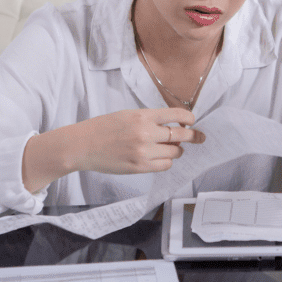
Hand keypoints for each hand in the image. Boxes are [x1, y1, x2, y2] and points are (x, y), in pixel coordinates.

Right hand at [68, 107, 204, 174]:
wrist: (82, 145)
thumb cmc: (104, 128)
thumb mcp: (128, 115)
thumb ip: (150, 120)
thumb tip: (173, 127)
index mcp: (143, 116)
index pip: (177, 114)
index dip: (189, 118)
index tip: (192, 120)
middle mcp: (146, 133)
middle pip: (181, 135)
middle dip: (193, 136)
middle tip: (199, 137)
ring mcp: (143, 151)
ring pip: (175, 152)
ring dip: (176, 150)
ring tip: (169, 148)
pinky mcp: (139, 167)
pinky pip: (165, 166)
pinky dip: (166, 162)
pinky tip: (160, 158)